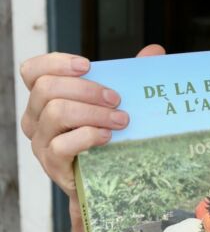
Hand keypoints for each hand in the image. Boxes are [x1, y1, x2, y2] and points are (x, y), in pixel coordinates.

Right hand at [19, 45, 164, 198]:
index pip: (33, 71)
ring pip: (55, 113)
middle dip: (86, 89)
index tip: (87, 65)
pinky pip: (62, 145)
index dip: (56, 63)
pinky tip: (108, 136)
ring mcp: (40, 142)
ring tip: (120, 120)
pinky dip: (88, 136)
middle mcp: (35, 117)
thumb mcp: (113, 104)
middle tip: (117, 99)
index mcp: (44, 98)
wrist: (104, 180)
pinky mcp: (51, 163)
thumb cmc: (105, 135)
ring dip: (93, 113)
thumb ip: (130, 76)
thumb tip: (155, 51)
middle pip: (47, 89)